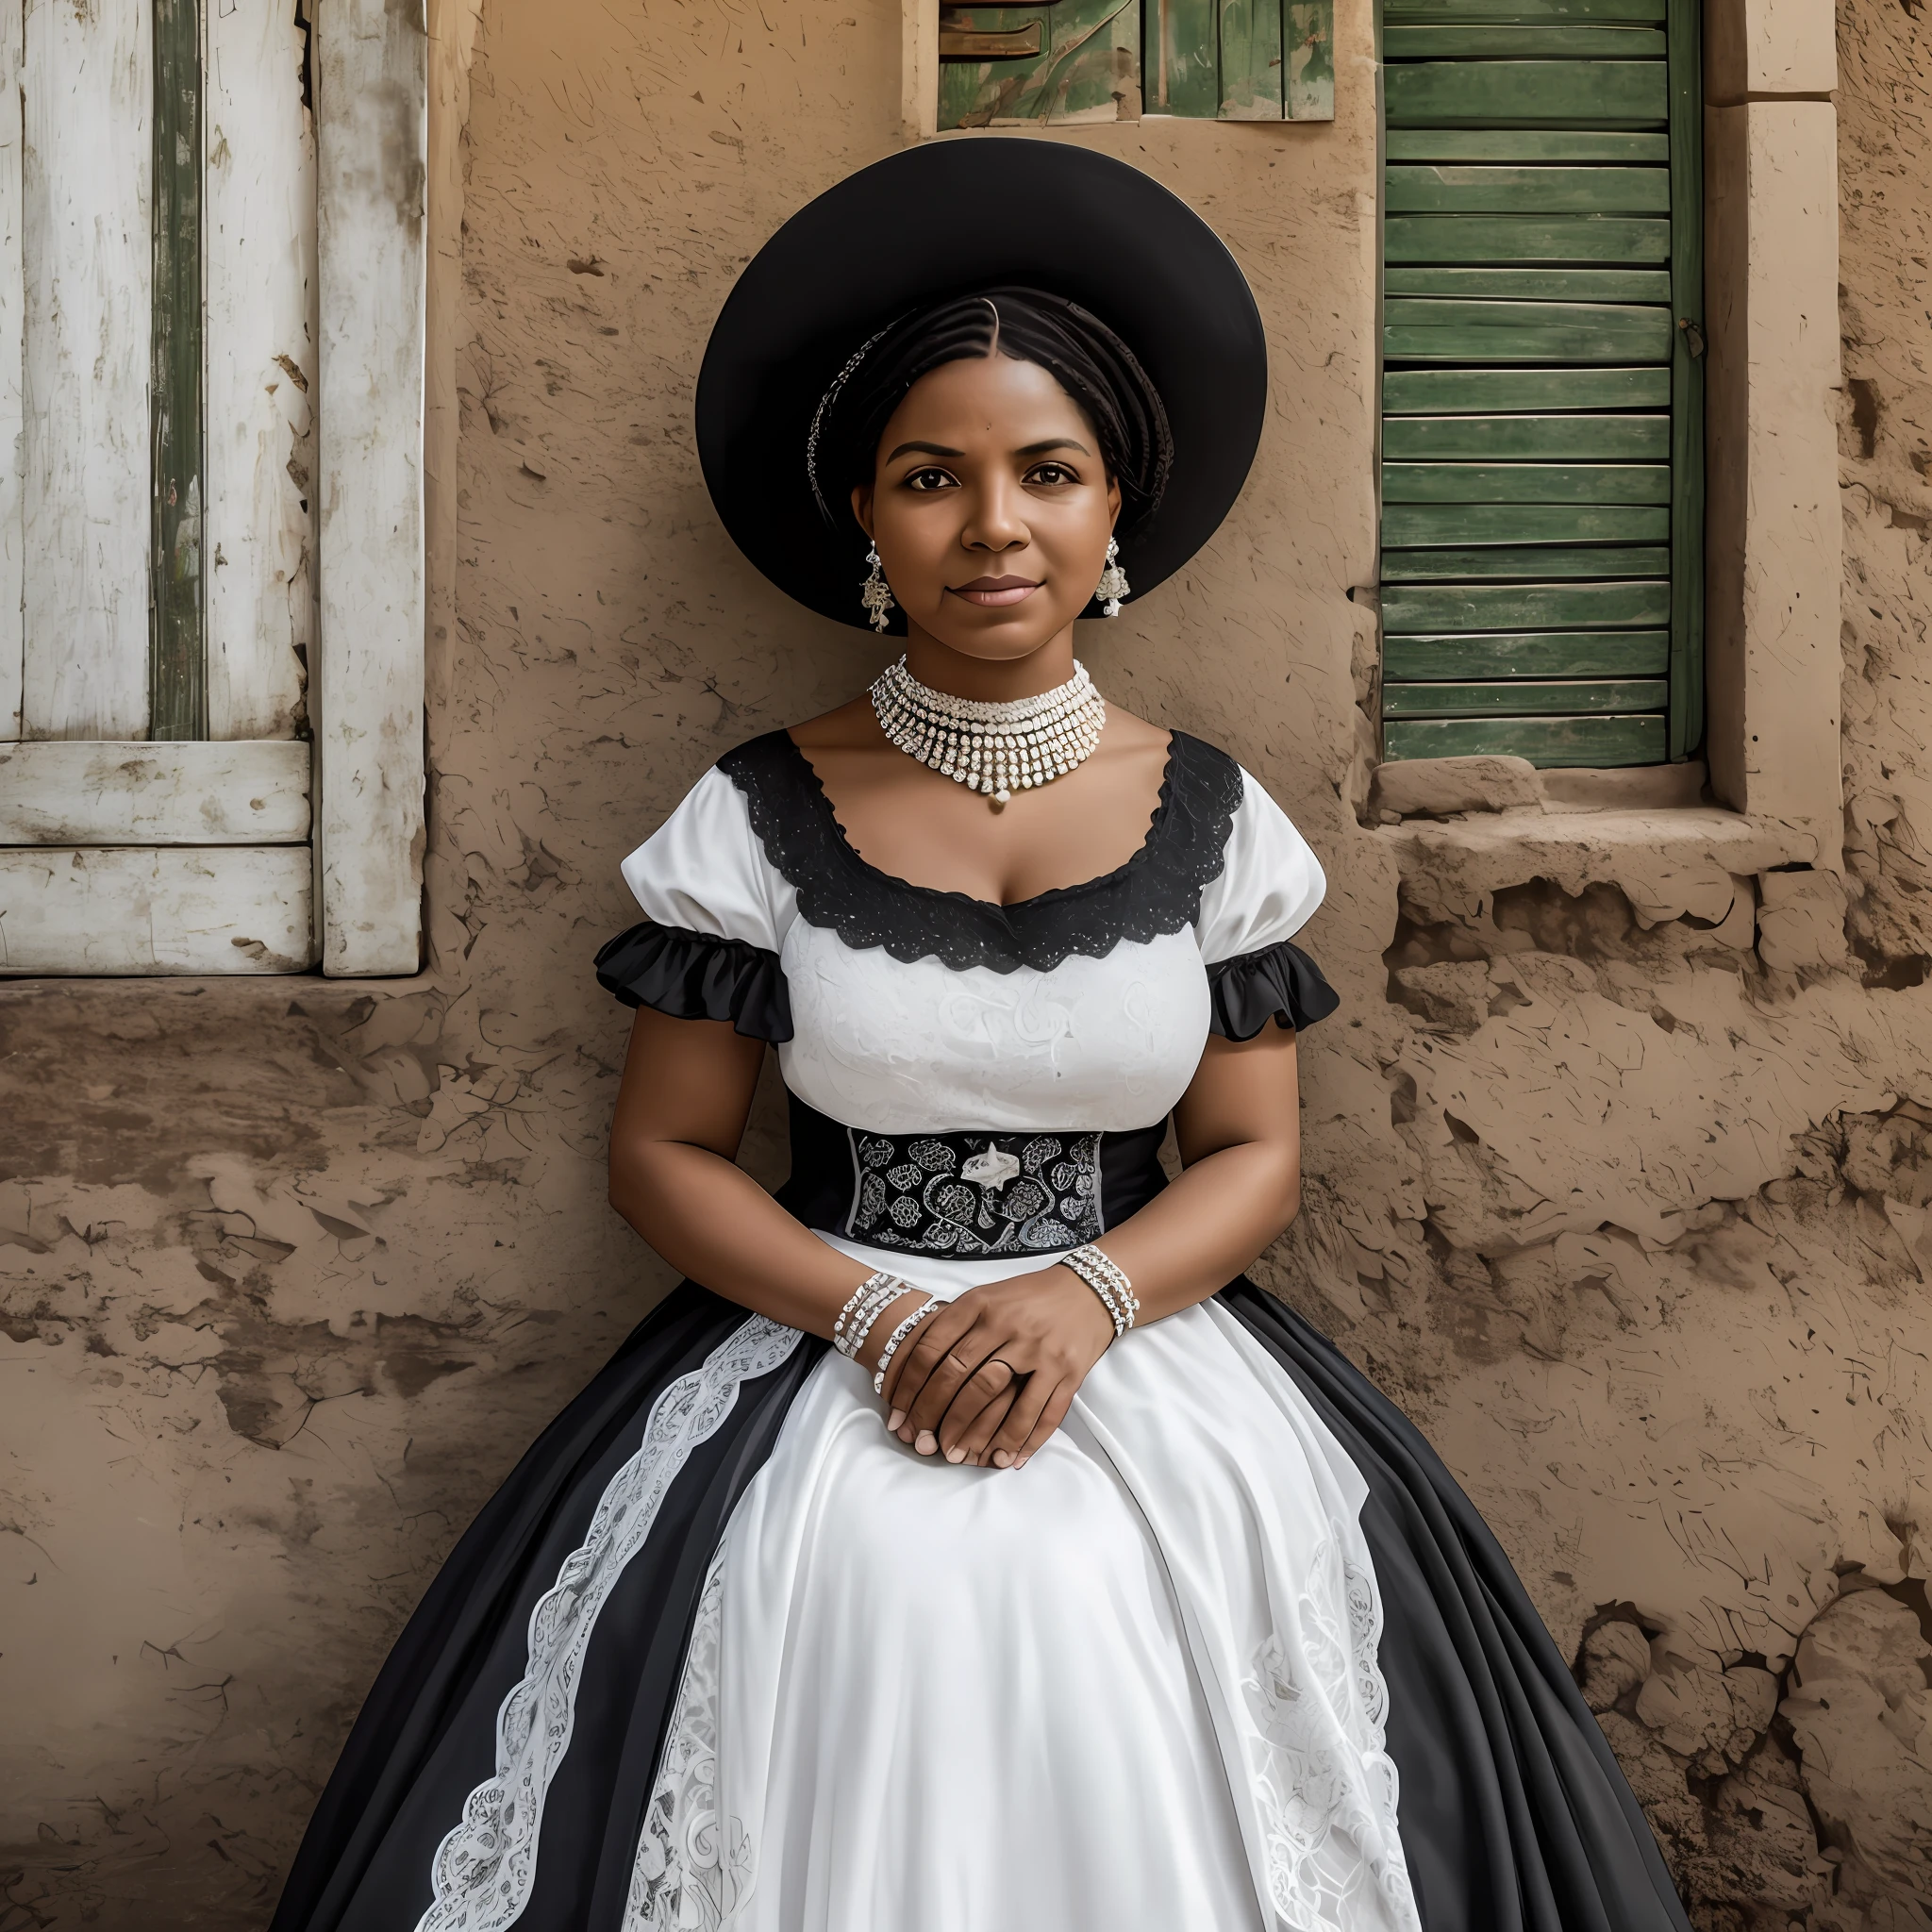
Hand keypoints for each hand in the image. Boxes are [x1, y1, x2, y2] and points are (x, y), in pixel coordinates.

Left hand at [879, 1266, 1114, 1469]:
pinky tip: (1007, 1459)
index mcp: (979, 1304)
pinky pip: (1043, 1414)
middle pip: (959, 1378)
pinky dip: (1023, 1441)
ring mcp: (1040, 1350)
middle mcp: (1007, 1326)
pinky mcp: (1069, 1371)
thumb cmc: (1028, 1298)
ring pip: (999, 1401)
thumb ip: (954, 1326)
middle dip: (934, 1417)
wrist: (1089, 1290)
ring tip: (959, 1457)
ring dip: (976, 1436)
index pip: (932, 1350)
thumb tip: (913, 1371)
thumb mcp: (986, 1297)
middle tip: (922, 1444)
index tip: (898, 1417)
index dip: (910, 1388)